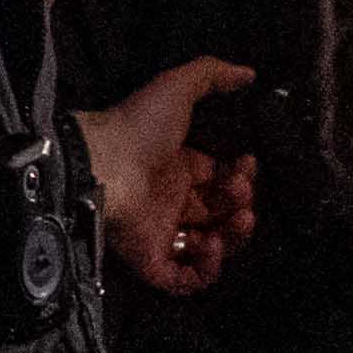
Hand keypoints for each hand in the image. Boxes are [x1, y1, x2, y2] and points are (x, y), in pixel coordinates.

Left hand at [78, 56, 256, 290]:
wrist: (102, 162)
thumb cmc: (138, 126)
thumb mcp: (177, 88)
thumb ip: (213, 75)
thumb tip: (249, 73)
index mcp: (176, 167)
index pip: (219, 180)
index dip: (240, 174)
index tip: (247, 163)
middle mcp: (170, 201)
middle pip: (220, 213)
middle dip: (241, 201)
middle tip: (240, 189)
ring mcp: (161, 233)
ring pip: (211, 247)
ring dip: (234, 235)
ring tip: (239, 217)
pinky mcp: (152, 261)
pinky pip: (187, 279)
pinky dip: (208, 268)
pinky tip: (213, 244)